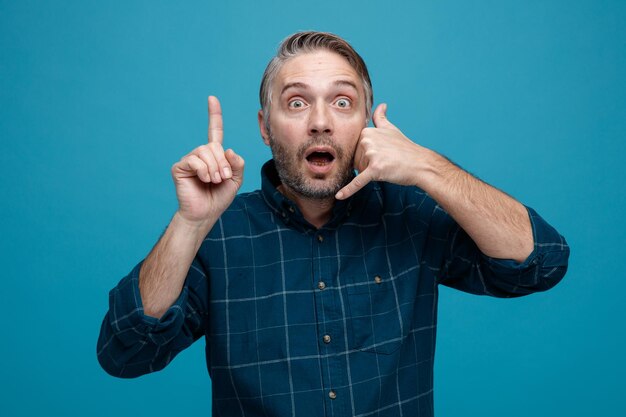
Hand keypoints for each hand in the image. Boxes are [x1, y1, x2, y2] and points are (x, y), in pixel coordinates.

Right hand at [171, 96, 244, 223]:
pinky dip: (203, 170)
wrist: (205, 214)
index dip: (214, 115)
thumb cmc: (219, 198)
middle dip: (223, 162)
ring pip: (205, 151)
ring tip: (214, 181)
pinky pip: (194, 160)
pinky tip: (204, 180)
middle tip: (223, 178)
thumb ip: (238, 164)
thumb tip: (229, 150)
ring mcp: (189, 160)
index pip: (214, 131)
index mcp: (214, 155)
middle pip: (214, 146)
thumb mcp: (236, 180)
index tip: (212, 99)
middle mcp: (201, 154)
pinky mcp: (180, 167)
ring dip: (214, 168)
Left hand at [336, 103, 432, 199]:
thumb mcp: (391, 129)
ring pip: (359, 170)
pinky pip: (358, 182)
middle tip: (386, 161)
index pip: (355, 149)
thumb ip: (381, 118)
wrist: (420, 164)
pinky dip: (349, 190)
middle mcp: (367, 140)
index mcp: (366, 132)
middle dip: (368, 165)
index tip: (380, 154)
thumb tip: (381, 105)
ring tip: (387, 167)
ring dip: (370, 173)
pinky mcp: (375, 169)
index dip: (366, 156)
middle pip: (356, 160)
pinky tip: (339, 196)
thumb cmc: (405, 149)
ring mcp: (371, 155)